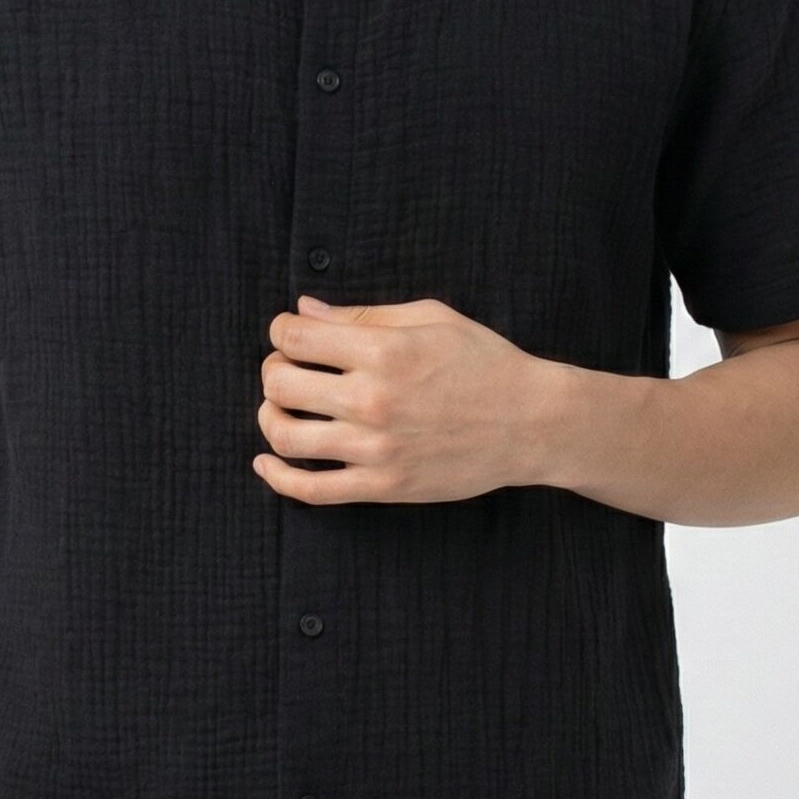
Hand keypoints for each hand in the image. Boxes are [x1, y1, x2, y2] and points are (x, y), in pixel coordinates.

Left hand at [254, 294, 555, 503]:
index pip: (293, 337)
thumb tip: (305, 309)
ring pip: (284, 434)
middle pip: (279, 382)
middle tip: (289, 368)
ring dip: (270, 415)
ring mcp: (375, 448)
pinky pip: (311, 489)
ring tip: (281, 407)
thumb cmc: (484, 361)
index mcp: (382, 351)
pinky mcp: (382, 487)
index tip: (292, 334)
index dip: (282, 330)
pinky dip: (277, 477)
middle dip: (274, 369)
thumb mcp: (430, 318)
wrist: (531, 423)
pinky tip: (267, 462)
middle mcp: (372, 399)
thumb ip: (363, 314)